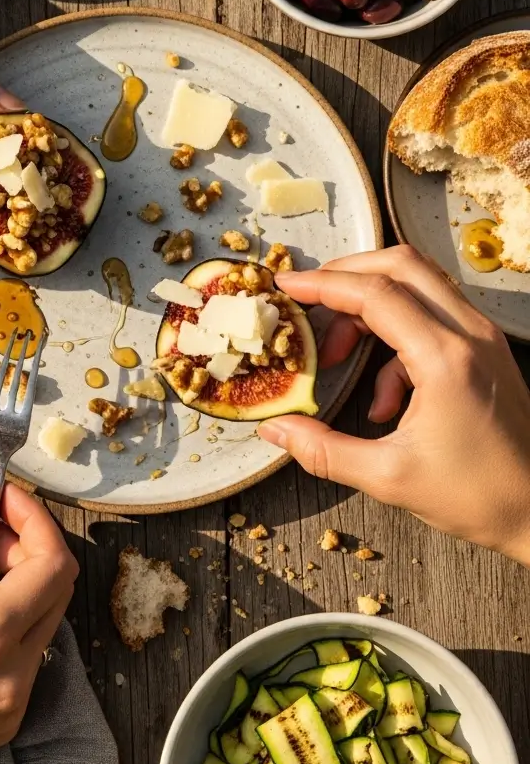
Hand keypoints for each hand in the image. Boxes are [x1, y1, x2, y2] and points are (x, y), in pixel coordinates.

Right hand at [0, 474, 77, 763]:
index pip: (52, 564)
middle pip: (55, 592)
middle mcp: (13, 678)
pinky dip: (4, 629)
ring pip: (40, 625)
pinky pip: (24, 661)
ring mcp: (12, 708)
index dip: (35, 522)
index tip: (6, 500)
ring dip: (12, 590)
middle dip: (26, 551)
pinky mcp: (2, 726)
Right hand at [259, 246, 529, 564]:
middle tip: (310, 302)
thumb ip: (324, 450)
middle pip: (400, 266)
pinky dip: (397, 338)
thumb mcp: (388, 478)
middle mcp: (469, 335)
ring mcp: (483, 339)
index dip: (323, 284)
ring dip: (371, 304)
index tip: (286, 286)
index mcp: (445, 359)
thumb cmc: (479, 497)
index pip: (375, 294)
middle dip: (346, 275)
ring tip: (340, 355)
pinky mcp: (487, 351)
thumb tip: (275, 431)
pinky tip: (385, 399)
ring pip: (420, 284)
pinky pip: (434, 317)